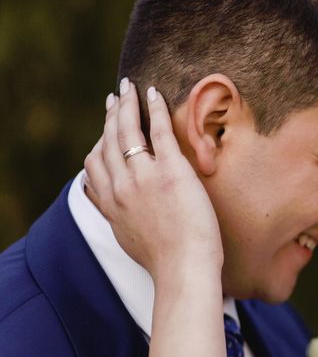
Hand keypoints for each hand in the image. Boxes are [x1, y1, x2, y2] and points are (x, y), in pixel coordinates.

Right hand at [84, 79, 222, 283]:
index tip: (106, 127)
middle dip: (111, 114)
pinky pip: (159, 131)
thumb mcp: (128, 239)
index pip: (95, 163)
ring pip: (128, 131)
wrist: (183, 269)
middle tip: (115, 96)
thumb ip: (119, 217)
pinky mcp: (171, 171)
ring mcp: (144, 177)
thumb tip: (114, 209)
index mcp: (111, 203)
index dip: (99, 140)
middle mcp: (121, 186)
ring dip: (127, 104)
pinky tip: (154, 93)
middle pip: (109, 141)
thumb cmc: (166, 260)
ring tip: (130, 87)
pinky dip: (155, 108)